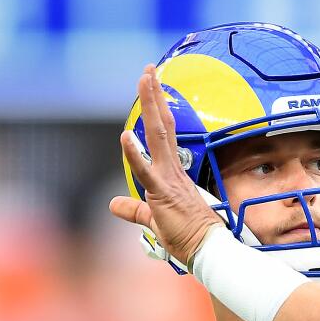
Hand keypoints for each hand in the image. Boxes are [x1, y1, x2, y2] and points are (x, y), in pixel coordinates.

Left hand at [110, 64, 221, 267]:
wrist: (207, 250)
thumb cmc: (187, 235)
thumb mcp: (153, 219)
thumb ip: (133, 209)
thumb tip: (112, 204)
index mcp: (172, 173)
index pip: (164, 135)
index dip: (158, 110)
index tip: (154, 88)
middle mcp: (172, 170)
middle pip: (162, 125)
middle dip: (155, 96)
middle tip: (149, 70)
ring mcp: (168, 179)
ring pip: (157, 136)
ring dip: (151, 106)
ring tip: (145, 79)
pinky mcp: (162, 194)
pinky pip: (145, 171)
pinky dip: (134, 153)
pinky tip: (124, 136)